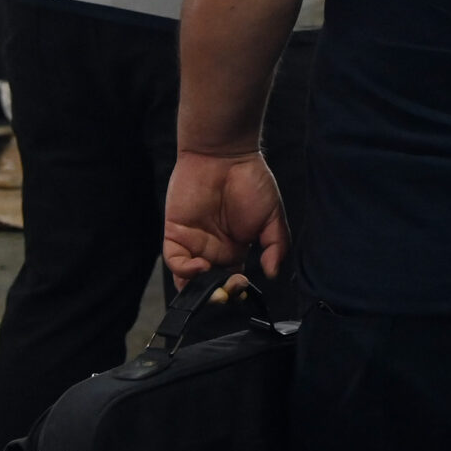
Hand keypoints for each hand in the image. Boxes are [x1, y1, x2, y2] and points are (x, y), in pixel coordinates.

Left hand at [163, 148, 289, 285]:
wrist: (226, 155)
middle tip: (228, 291)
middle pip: (209, 285)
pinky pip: (175, 260)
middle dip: (217, 295)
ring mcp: (193, 243)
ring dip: (198, 289)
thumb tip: (273, 274)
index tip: (244, 288)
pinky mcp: (175, 233)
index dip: (236, 290)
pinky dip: (184, 270)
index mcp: (236, 248)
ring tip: (212, 285)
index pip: (232, 280)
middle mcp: (213, 250)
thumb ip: (276, 246)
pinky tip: (200, 267)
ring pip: (188, 279)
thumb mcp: (273, 216)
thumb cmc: (252, 181)